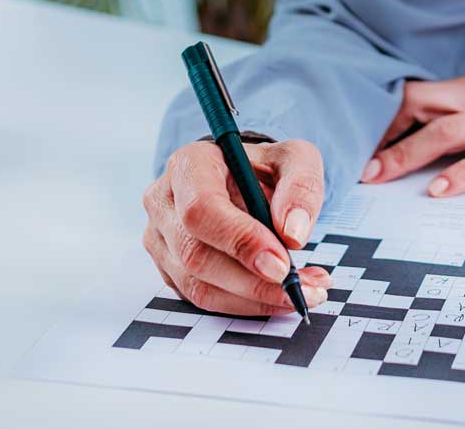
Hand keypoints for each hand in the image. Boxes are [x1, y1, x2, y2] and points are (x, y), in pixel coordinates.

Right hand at [142, 138, 331, 314]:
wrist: (245, 180)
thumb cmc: (266, 168)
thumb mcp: (296, 159)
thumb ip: (301, 187)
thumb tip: (293, 235)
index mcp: (190, 165)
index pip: (201, 208)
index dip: (240, 241)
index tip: (281, 265)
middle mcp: (165, 202)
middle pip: (196, 255)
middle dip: (254, 282)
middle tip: (302, 289)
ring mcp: (161, 240)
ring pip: (199, 286)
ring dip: (255, 299)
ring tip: (303, 292)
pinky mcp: (169, 269)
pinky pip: (203, 300)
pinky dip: (247, 304)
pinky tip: (281, 294)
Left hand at [361, 74, 464, 197]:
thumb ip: (461, 118)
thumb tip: (417, 142)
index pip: (413, 96)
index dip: (382, 119)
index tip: (356, 144)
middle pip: (420, 107)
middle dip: (384, 136)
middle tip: (357, 166)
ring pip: (447, 131)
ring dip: (409, 154)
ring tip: (382, 176)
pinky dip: (463, 174)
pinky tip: (441, 190)